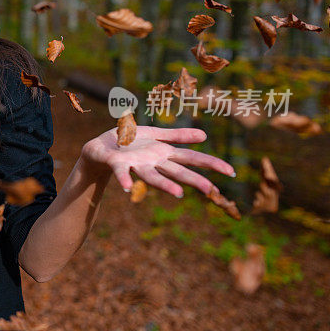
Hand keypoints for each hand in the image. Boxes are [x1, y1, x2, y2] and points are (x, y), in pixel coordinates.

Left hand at [81, 126, 234, 197]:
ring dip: (164, 185)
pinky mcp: (117, 163)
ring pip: (152, 176)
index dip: (210, 164)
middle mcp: (152, 162)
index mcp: (163, 153)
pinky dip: (125, 180)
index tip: (231, 171)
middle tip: (211, 190)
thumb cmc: (129, 142)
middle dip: (193, 179)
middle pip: (176, 171)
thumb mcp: (155, 135)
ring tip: (178, 194)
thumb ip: (178, 136)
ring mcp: (136, 164)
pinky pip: (122, 172)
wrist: (100, 147)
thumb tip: (205, 136)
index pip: (191, 158)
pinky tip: (127, 189)